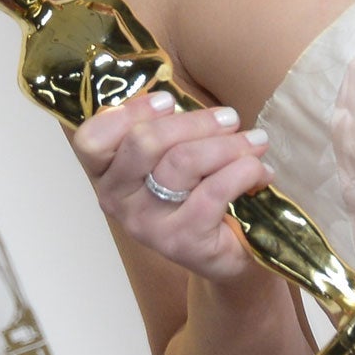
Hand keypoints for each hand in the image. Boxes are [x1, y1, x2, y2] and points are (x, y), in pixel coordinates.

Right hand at [69, 91, 272, 281]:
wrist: (224, 254)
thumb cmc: (194, 192)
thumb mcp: (169, 158)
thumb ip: (161, 130)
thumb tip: (176, 101)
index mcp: (105, 174)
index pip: (93, 139)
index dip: (130, 112)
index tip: (170, 100)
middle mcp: (116, 201)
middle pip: (143, 142)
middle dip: (195, 122)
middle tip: (230, 118)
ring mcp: (146, 225)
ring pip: (182, 162)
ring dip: (228, 145)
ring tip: (256, 141)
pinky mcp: (181, 242)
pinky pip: (213, 192)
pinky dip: (243, 172)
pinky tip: (261, 171)